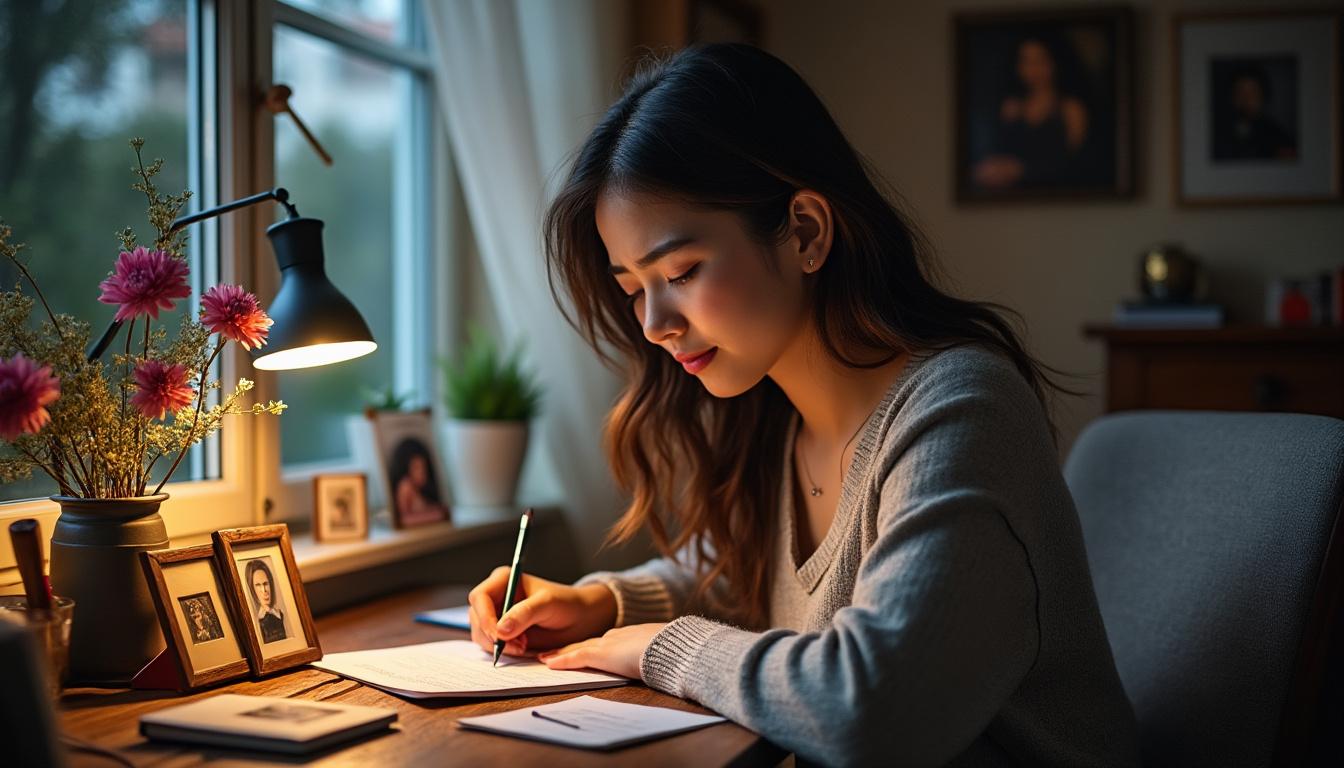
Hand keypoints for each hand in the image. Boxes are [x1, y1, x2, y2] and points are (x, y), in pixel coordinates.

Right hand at [467, 567, 616, 656]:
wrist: (578, 619)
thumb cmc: (566, 604)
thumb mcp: (548, 604)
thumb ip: (524, 614)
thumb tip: (501, 630)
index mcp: (503, 580)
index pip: (479, 597)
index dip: (485, 618)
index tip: (500, 636)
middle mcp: (496, 596)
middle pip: (476, 618)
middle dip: (493, 635)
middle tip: (519, 645)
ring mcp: (496, 615)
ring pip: (480, 634)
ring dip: (498, 645)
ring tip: (524, 645)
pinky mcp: (500, 632)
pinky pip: (490, 645)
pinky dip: (502, 650)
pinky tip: (522, 647)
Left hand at [537, 623, 666, 679]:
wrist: (671, 646)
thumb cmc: (672, 650)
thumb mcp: (660, 652)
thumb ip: (651, 656)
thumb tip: (656, 664)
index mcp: (628, 636)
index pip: (601, 641)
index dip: (586, 646)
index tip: (576, 649)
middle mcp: (614, 637)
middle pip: (584, 642)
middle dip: (567, 648)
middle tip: (549, 653)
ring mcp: (607, 644)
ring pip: (576, 648)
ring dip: (559, 654)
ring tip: (543, 658)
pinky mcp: (602, 654)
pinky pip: (576, 658)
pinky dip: (562, 661)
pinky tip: (549, 665)